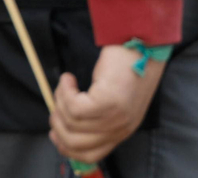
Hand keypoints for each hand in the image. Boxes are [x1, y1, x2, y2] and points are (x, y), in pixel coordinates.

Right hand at [50, 43, 165, 163]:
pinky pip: (74, 107)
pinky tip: (69, 79)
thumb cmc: (127, 65)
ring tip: (66, 84)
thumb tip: (65, 125)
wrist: (142, 42)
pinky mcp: (108, 102)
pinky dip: (64, 92)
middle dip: (57, 124)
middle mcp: (120, 128)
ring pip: (71, 123)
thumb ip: (98, 118)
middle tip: (57, 103)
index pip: (91, 155)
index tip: (54, 133)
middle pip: (75, 143)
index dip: (67, 147)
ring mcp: (115, 117)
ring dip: (60, 102)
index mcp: (123, 130)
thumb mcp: (115, 100)